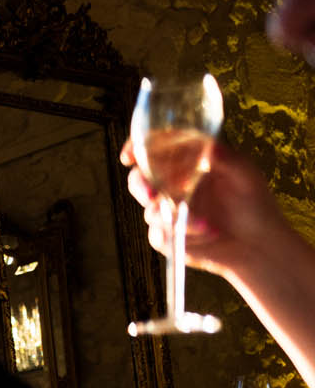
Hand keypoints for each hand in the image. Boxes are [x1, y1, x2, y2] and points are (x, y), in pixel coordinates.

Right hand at [121, 135, 291, 279]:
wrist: (258, 243)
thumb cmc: (255, 203)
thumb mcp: (245, 173)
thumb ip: (224, 157)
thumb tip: (206, 145)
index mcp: (186, 164)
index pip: (153, 150)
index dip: (136, 148)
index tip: (130, 156)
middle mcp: (172, 186)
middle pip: (139, 179)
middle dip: (141, 185)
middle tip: (154, 195)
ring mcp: (167, 212)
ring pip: (150, 211)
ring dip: (176, 219)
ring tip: (206, 226)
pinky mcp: (167, 237)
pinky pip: (158, 235)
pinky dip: (182, 236)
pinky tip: (206, 235)